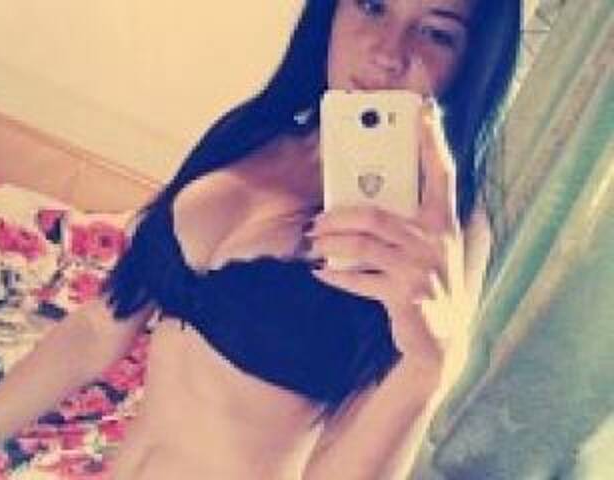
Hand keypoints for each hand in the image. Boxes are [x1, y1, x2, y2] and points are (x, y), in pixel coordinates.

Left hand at [307, 100, 471, 387]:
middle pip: (377, 214)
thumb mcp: (433, 252)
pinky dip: (337, 276)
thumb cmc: (432, 288)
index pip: (442, 174)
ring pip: (364, 244)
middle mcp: (436, 242)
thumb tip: (375, 199)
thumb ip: (416, 224)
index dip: (433, 141)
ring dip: (332, 243)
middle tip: (316, 219)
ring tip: (313, 242)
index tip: (425, 110)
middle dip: (340, 215)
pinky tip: (321, 272)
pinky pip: (360, 280)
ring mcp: (421, 270)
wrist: (443, 342)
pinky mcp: (405, 296)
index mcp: (445, 225)